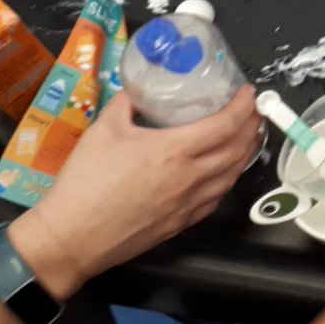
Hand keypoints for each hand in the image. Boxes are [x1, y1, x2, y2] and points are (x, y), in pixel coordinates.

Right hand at [9, 87, 260, 300]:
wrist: (71, 237)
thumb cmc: (85, 183)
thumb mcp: (103, 129)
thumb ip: (126, 102)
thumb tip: (138, 88)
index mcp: (174, 152)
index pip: (225, 125)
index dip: (243, 107)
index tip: (249, 94)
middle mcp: (189, 179)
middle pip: (237, 150)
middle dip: (252, 127)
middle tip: (254, 112)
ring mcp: (187, 205)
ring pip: (231, 177)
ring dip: (245, 154)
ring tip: (248, 138)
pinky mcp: (180, 224)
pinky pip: (216, 199)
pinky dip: (228, 180)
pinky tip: (224, 173)